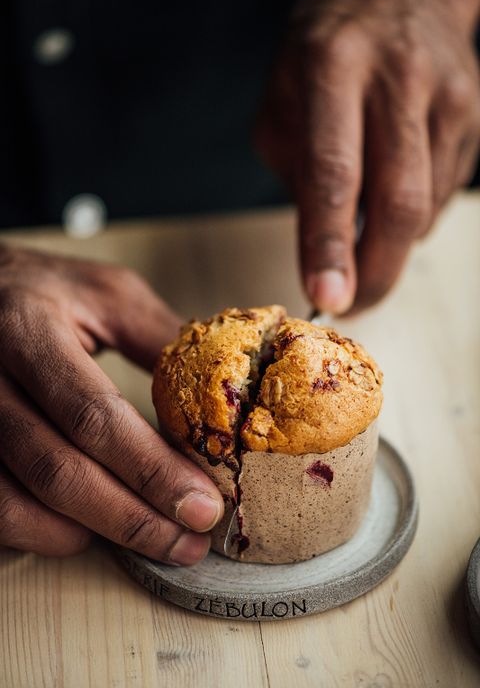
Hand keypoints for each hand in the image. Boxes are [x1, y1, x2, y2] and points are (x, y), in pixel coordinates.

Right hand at [0, 245, 223, 562]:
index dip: (151, 468)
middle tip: (189, 539)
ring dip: (89, 534)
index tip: (202, 503)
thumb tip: (220, 395)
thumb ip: (161, 339)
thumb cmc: (45, 292)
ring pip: (17, 502)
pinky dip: (40, 534)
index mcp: (30, 331)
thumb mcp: (108, 295)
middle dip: (132, 516)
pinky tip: (85, 532)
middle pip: (58, 471)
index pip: (94, 415)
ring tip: (151, 540)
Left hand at [256, 0, 479, 312]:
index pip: (335, 173)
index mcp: (334, 66)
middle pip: (398, 201)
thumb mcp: (284, 105)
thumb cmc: (323, 56)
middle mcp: (399, 77)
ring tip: (363, 228)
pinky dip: (412, 218)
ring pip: (424, 207)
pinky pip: (443, 195)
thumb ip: (298, 179)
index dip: (331, 244)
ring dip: (391, 243)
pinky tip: (392, 194)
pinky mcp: (474, 113)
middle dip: (375, 271)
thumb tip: (324, 260)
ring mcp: (448, 94)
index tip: (327, 296)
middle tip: (353, 303)